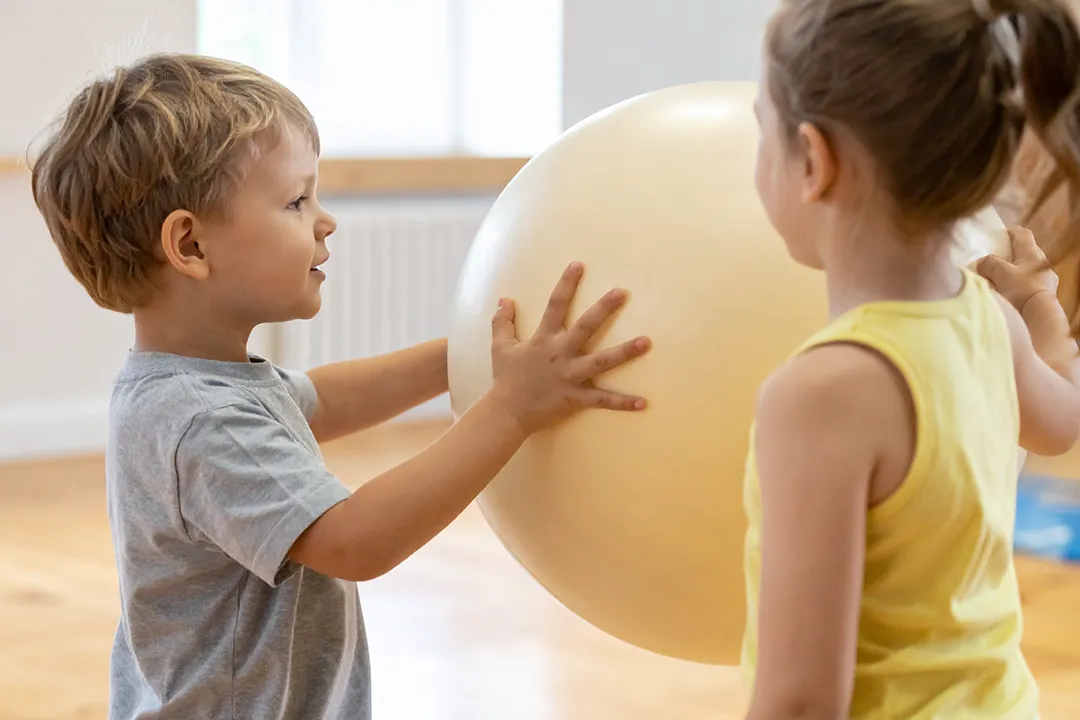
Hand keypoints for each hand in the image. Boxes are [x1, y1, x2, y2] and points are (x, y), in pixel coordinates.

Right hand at [488, 261, 651, 434]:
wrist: (506, 412)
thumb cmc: (506, 379)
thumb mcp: (500, 347)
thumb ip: (503, 322)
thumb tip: (504, 299)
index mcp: (544, 339)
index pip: (555, 305)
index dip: (566, 284)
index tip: (579, 264)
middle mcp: (560, 354)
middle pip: (585, 327)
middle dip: (604, 309)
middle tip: (622, 292)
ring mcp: (570, 376)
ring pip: (601, 362)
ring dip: (625, 352)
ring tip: (647, 342)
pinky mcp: (575, 398)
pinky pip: (602, 401)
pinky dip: (622, 402)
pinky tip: (644, 402)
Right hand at [977, 226, 1058, 313]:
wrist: (1040, 315)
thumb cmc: (1021, 289)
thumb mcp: (1000, 273)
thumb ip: (989, 263)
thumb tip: (982, 261)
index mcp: (1032, 253)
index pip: (1023, 234)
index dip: (1011, 232)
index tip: (1000, 235)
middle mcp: (1042, 262)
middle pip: (1027, 251)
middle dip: (1013, 253)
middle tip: (999, 258)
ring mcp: (1047, 279)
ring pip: (1030, 268)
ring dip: (1018, 270)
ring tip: (1004, 278)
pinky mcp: (1047, 293)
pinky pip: (1032, 283)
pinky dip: (1022, 284)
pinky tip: (1014, 292)